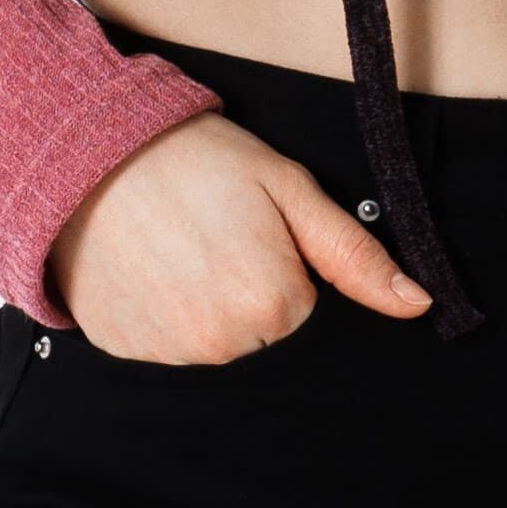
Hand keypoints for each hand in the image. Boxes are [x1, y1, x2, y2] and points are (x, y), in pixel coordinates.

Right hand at [52, 111, 429, 363]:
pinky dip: (164, 319)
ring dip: (207, 312)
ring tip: (180, 252)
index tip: (257, 238)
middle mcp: (221, 344)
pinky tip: (151, 272)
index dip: (288, 274)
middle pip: (265, 340)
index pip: (308, 317)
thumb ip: (354, 254)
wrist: (90, 152)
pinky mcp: (125, 354)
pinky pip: (166, 351)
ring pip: (217, 349)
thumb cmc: (198, 161)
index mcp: (272, 304)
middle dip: (252, 299)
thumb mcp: (289, 189)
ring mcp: (168, 355)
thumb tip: (417, 305)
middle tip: (217, 241)